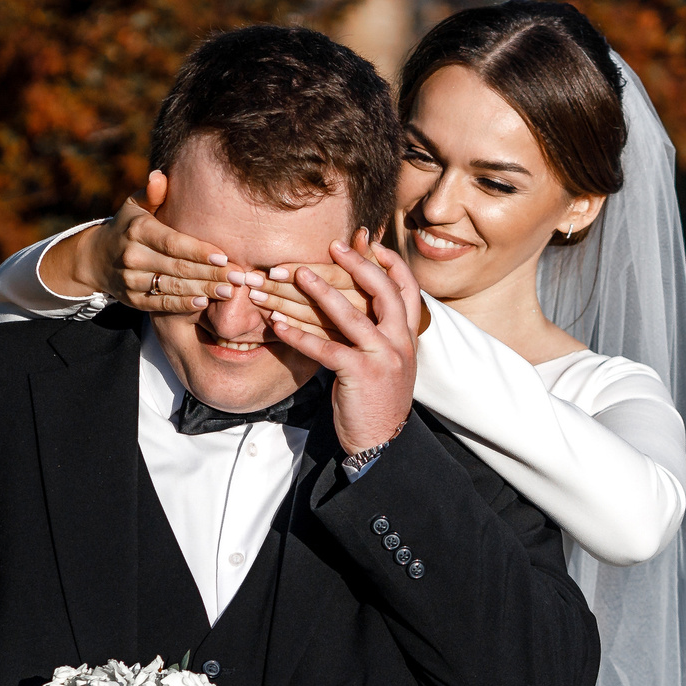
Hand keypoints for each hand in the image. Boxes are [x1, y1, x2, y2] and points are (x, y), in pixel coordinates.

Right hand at [45, 171, 236, 314]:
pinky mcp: (133, 299)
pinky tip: (204, 303)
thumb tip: (159, 176)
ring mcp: (131, 280)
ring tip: (229, 291)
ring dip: (203, 291)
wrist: (97, 258)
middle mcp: (133, 256)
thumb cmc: (129, 226)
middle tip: (238, 277)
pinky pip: (161, 304)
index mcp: (138, 230)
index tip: (224, 257)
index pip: (173, 243)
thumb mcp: (135, 206)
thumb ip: (153, 194)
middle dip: (210, 274)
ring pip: (172, 287)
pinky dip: (183, 305)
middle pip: (178, 267)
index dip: (199, 251)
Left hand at [265, 228, 418, 452]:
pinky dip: (299, 335)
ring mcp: (383, 358)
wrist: (381, 443)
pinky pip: (325, 349)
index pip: (407, 290)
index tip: (370, 243)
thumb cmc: (376, 401)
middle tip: (333, 246)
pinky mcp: (360, 375)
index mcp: (408, 337)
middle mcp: (400, 343)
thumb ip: (377, 334)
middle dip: (358, 264)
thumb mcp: (385, 362)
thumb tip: (357, 307)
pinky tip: (278, 325)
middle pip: (383, 291)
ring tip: (297, 274)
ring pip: (351, 315)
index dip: (391, 263)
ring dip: (320, 292)